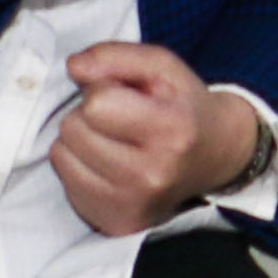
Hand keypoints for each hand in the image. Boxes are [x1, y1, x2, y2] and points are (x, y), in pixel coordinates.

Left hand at [53, 44, 265, 235]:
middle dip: (89, 115)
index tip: (127, 95)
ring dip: (80, 141)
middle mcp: (151, 175)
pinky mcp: (115, 222)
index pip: (97, 103)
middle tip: (121, 119)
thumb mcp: (163, 67)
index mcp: (172, 131)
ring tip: (113, 140)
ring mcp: (131, 203)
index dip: (105, 89)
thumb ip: (117, 56)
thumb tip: (74, 67)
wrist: (216, 156)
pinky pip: (64, 180)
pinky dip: (79, 166)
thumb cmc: (185, 106)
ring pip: (62, 153)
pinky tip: (108, 165)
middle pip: (73, 128)